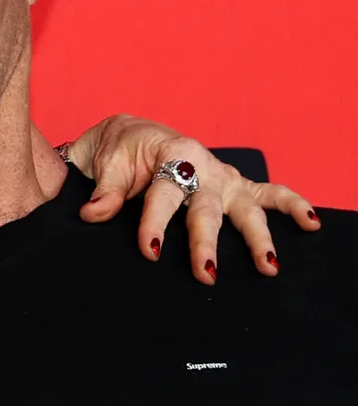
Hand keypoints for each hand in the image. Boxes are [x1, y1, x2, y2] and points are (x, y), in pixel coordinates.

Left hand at [61, 114, 319, 285]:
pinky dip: (293, 206)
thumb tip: (93, 215)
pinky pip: (270, 194)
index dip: (155, 223)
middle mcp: (203, 164)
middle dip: (205, 242)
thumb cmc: (119, 147)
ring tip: (268, 267)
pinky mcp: (235, 186)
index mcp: (171, 152)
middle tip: (206, 273)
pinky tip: (312, 223)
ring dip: (257, 237)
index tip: (148, 251)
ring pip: (245, 207)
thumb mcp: (105, 163)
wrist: (132, 131)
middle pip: (205, 208)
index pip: (163, 193)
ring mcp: (223, 176)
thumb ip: (105, 191)